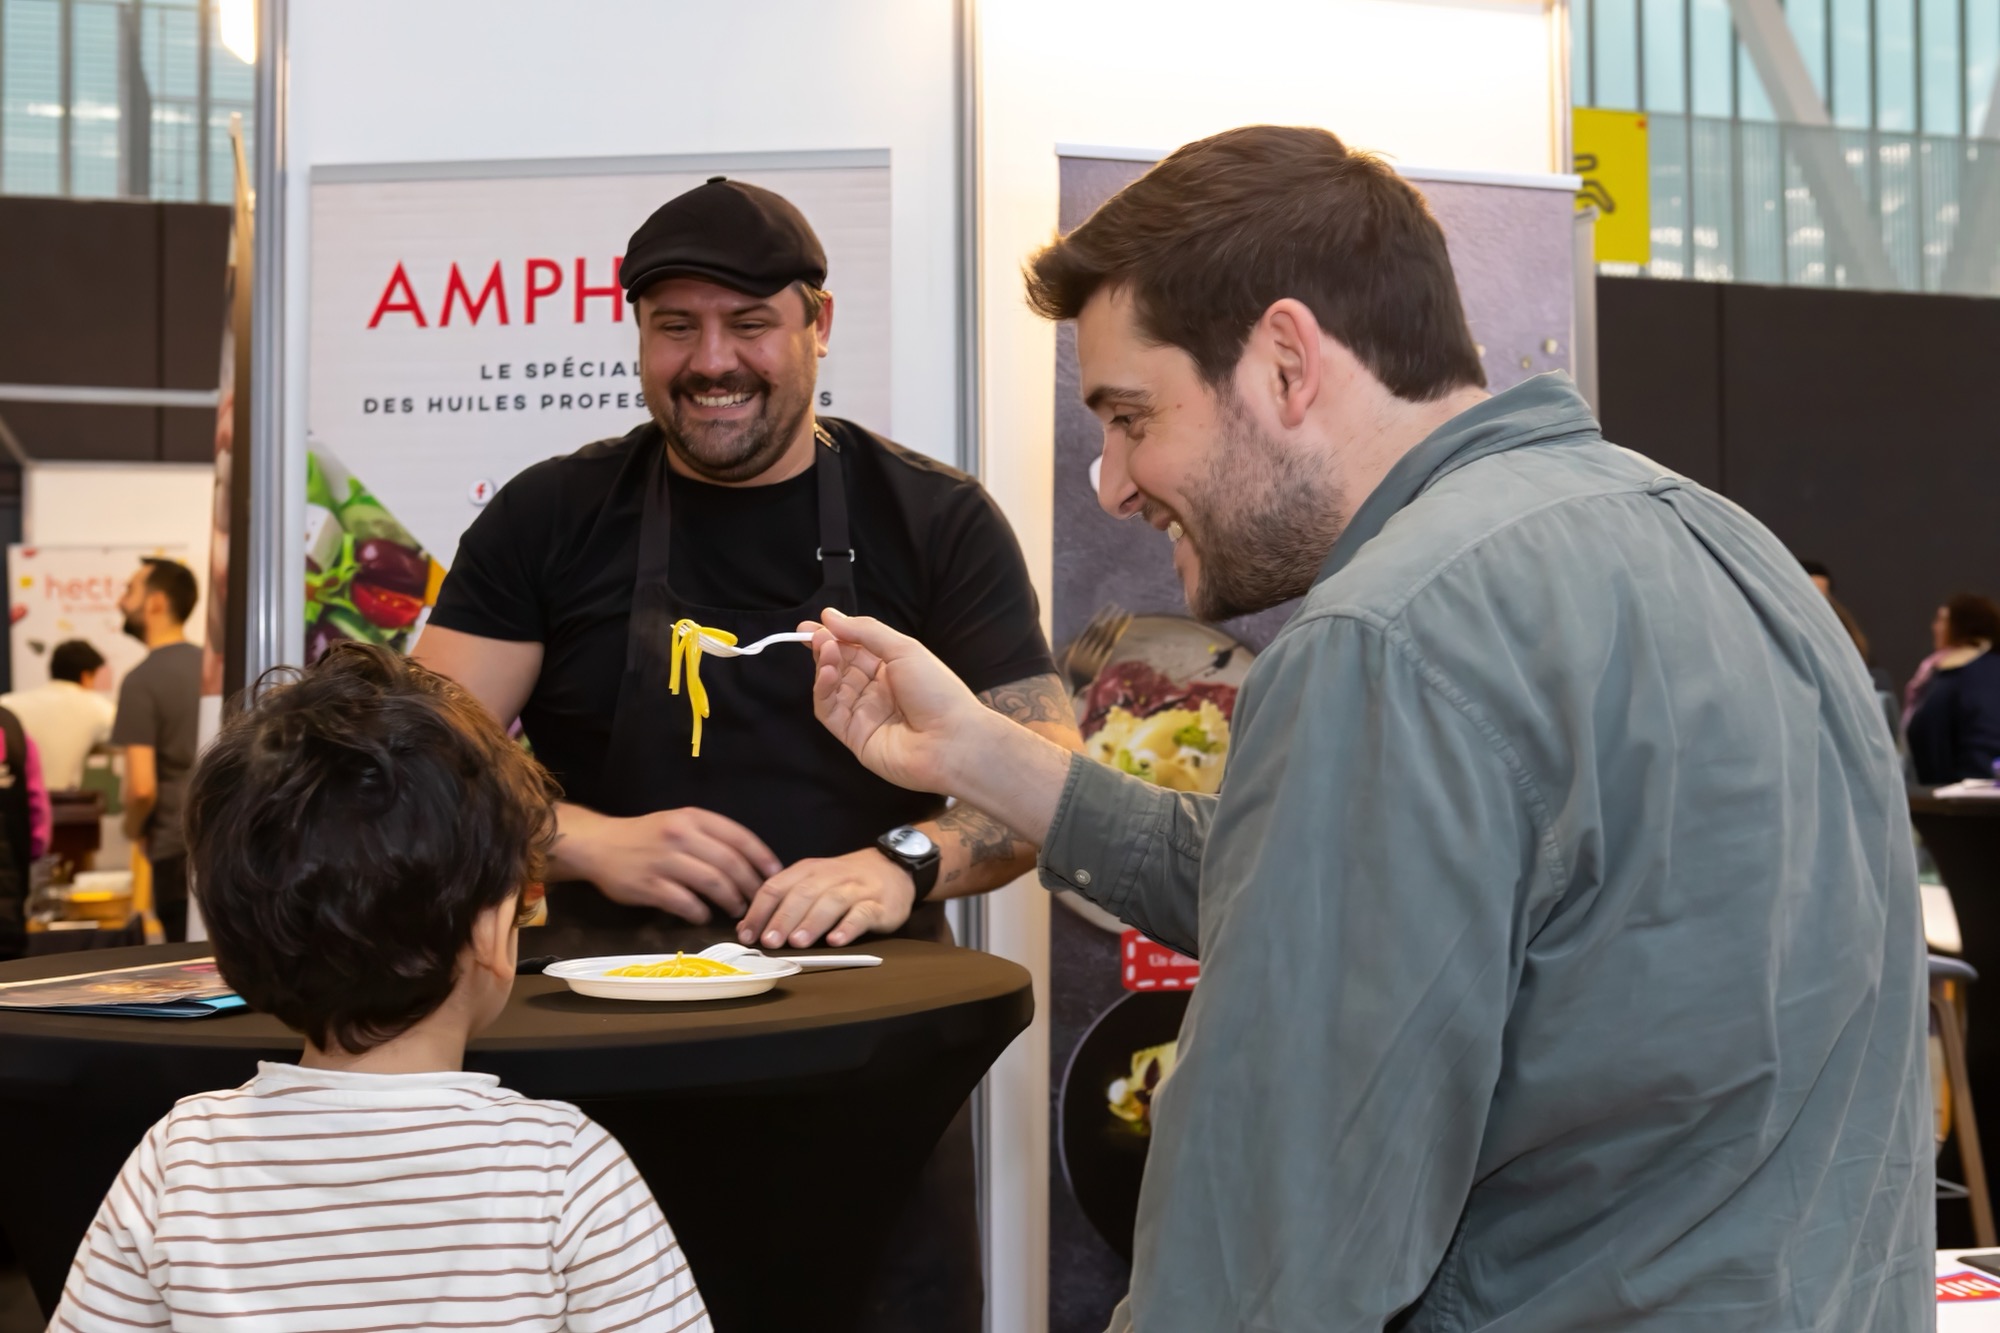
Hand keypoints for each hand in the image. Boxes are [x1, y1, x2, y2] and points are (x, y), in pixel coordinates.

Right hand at [560, 805, 782, 923]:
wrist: (599, 845)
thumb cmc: (647, 836)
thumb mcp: (679, 823)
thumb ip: (711, 837)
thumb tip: (750, 862)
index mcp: (693, 818)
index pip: (739, 837)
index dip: (762, 858)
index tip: (775, 874)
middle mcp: (680, 835)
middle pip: (729, 863)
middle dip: (750, 885)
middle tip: (758, 900)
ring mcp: (663, 860)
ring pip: (712, 883)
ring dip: (730, 900)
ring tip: (737, 910)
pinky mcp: (648, 885)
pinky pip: (684, 903)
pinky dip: (699, 912)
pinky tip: (703, 916)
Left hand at [737, 846, 914, 948]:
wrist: (893, 866)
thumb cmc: (845, 881)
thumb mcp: (813, 883)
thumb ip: (783, 902)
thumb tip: (748, 928)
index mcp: (808, 870)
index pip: (778, 886)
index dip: (760, 910)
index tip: (747, 934)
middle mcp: (831, 876)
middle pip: (803, 894)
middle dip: (783, 918)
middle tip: (769, 941)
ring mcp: (856, 889)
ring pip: (831, 902)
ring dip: (812, 922)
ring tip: (797, 942)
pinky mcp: (879, 905)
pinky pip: (863, 914)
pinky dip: (848, 927)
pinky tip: (836, 941)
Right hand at [805, 608, 993, 795]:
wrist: (952, 740)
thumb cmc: (937, 691)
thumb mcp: (904, 649)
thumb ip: (865, 632)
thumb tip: (830, 615)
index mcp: (892, 668)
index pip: (855, 648)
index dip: (834, 635)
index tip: (813, 624)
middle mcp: (877, 691)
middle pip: (840, 667)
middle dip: (826, 648)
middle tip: (814, 635)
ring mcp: (864, 714)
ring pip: (832, 688)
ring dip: (824, 666)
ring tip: (824, 649)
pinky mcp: (854, 736)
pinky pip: (829, 711)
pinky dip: (823, 691)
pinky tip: (826, 673)